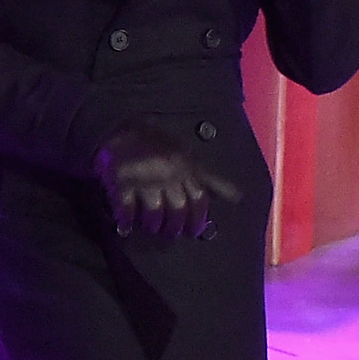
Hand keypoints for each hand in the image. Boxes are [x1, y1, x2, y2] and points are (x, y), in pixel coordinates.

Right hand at [94, 118, 241, 241]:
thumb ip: (211, 179)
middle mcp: (169, 174)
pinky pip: (126, 207)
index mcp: (187, 167)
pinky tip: (126, 227)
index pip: (199, 197)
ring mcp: (146, 178)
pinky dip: (126, 220)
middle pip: (178, 208)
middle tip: (172, 233)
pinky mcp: (121, 181)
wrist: (120, 126)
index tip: (195, 232)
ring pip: (155, 211)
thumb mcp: (189, 156)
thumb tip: (238, 197)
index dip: (199, 217)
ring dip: (154, 225)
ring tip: (152, 228)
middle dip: (175, 226)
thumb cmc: (159, 144)